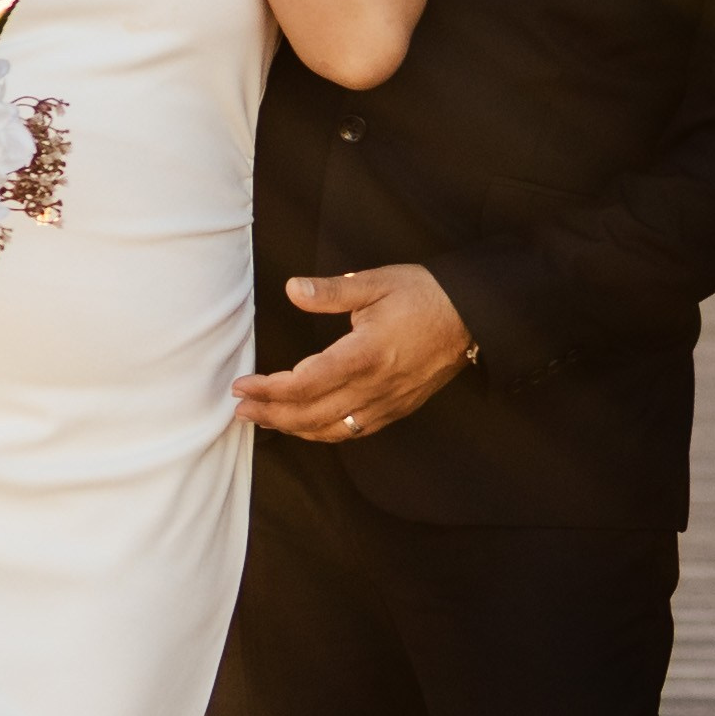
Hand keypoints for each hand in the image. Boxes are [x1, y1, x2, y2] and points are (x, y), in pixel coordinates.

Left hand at [232, 265, 472, 440]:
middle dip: (271, 415)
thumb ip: (331, 291)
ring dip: (293, 428)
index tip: (242, 385)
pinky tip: (307, 426)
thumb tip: (292, 289)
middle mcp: (375, 386)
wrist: (474, 316)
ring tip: (265, 420)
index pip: (304, 384)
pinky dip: (324, 433)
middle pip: (311, 414)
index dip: (268, 390)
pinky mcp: (398, 408)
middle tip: (241, 409)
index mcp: (365, 354)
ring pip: (331, 430)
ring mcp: (388, 402)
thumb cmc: (424, 295)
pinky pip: (354, 431)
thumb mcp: (376, 282)